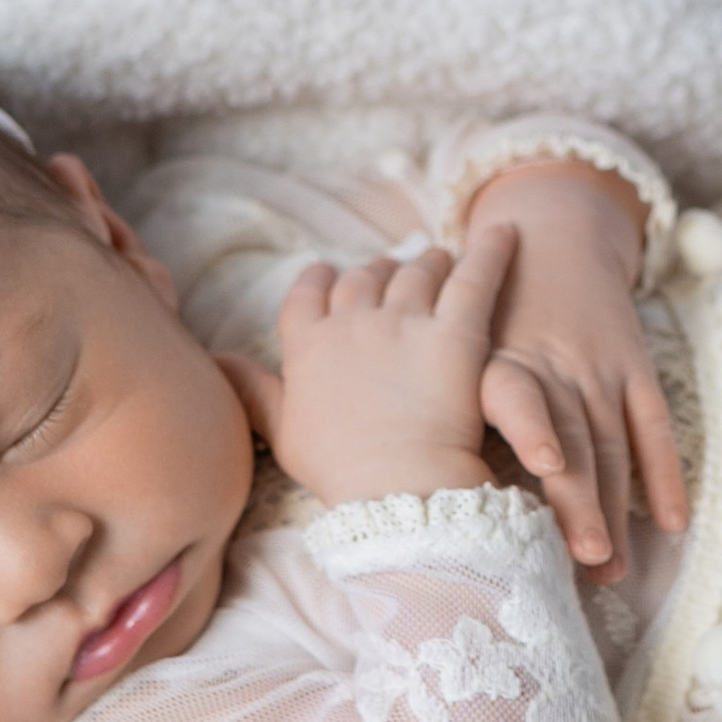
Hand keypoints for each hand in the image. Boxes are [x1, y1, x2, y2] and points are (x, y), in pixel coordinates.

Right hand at [227, 221, 515, 510]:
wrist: (396, 488)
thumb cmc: (339, 471)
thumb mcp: (281, 433)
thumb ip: (252, 390)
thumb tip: (214, 361)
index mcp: (309, 345)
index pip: (310, 291)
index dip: (322, 279)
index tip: (331, 275)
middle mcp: (354, 322)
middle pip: (365, 278)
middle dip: (378, 272)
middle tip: (393, 274)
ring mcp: (406, 322)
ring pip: (417, 272)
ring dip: (427, 263)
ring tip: (439, 259)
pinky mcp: (457, 332)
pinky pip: (476, 278)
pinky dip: (493, 252)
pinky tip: (507, 233)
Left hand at [464, 161, 687, 579]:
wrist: (552, 239)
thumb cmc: (492, 319)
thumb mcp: (461, 349)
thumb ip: (449, 412)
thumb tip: (429, 493)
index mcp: (498, 360)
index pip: (517, 398)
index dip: (533, 433)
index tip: (542, 476)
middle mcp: (552, 363)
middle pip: (572, 440)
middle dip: (579, 506)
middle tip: (582, 563)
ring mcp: (599, 367)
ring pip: (613, 444)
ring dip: (615, 509)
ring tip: (609, 569)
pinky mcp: (635, 368)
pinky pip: (654, 426)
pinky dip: (666, 475)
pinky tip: (673, 522)